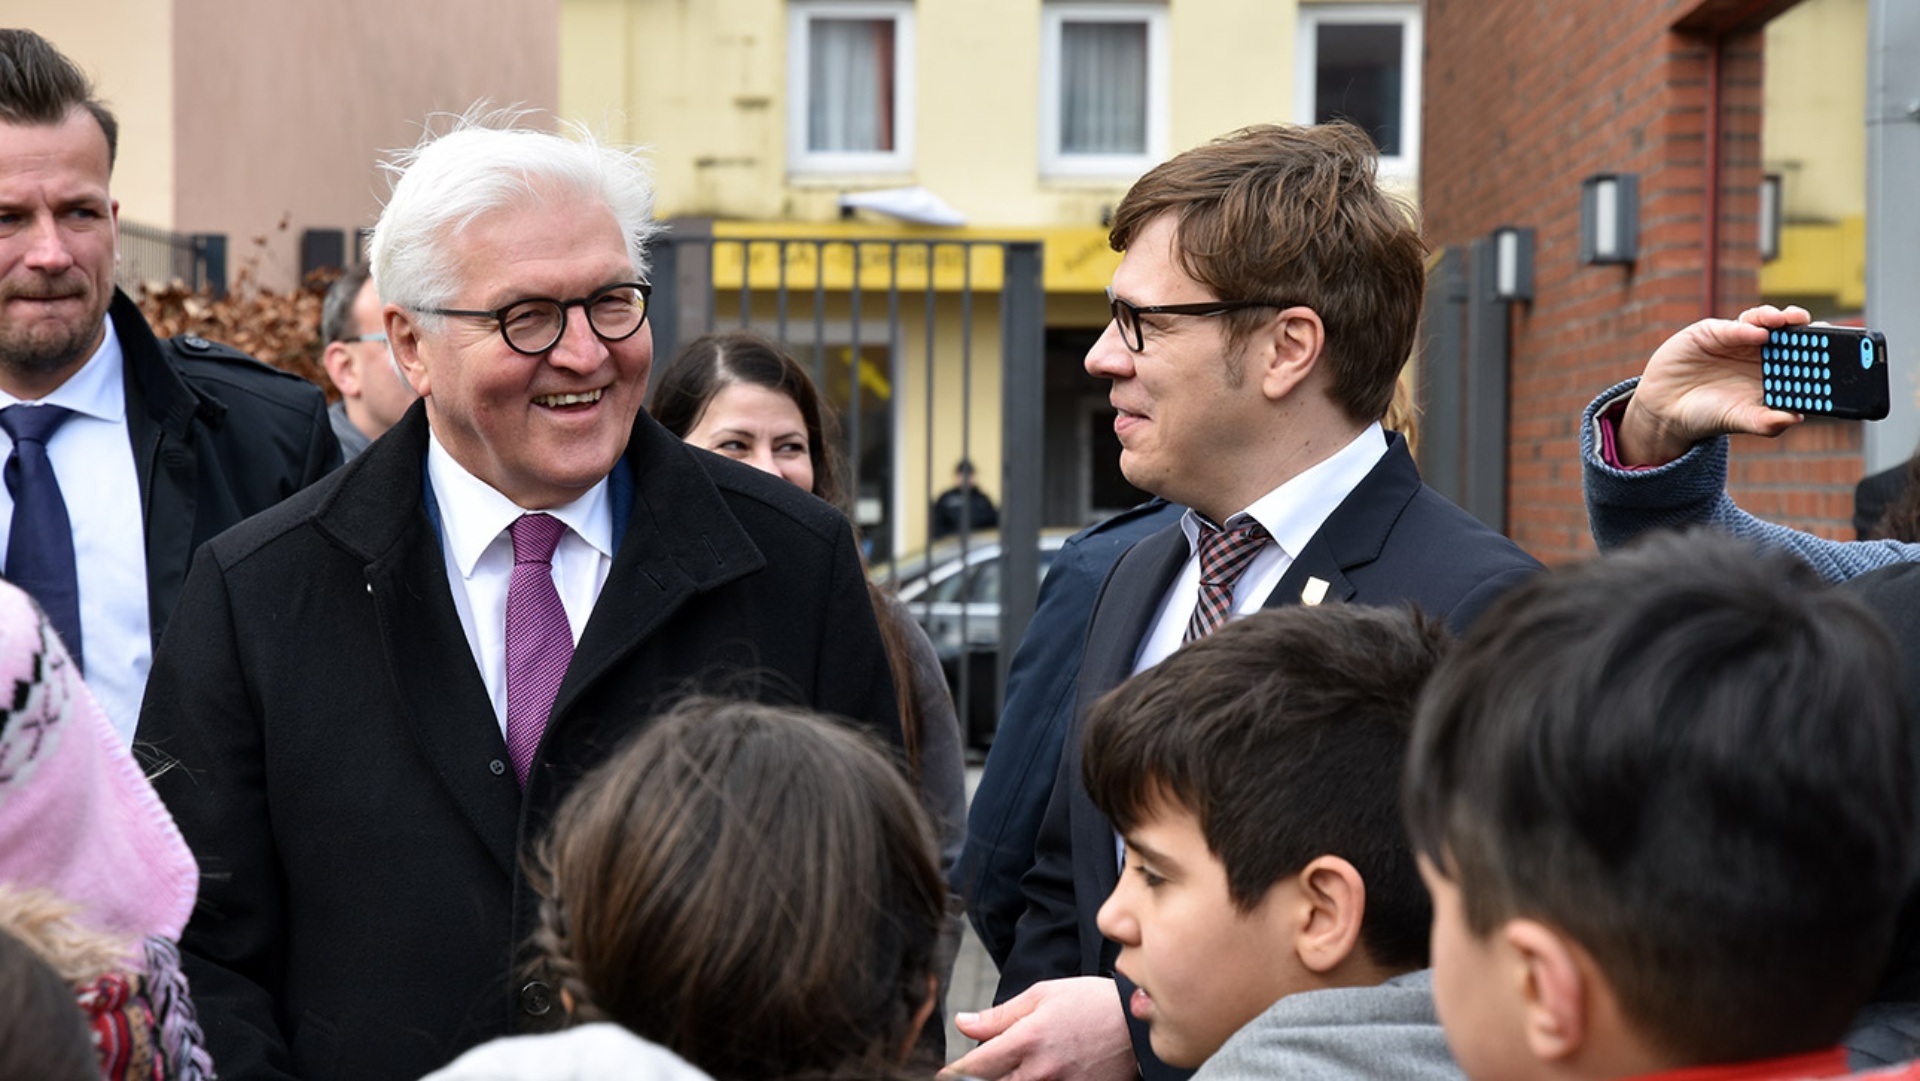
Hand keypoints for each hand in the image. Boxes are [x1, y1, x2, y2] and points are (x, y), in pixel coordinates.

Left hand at [941, 977, 1135, 1080]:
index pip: (975, 1066)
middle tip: (977, 1072)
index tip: (945, 1074)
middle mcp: (1040, 1070)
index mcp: (1027, 1039)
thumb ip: (998, 1016)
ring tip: (1012, 1070)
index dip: (954, 1073)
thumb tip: (962, 1023)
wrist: (1137, 1024)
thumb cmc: (1088, 1002)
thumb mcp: (1041, 996)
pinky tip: (1032, 1075)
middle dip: (979, 1080)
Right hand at [1616, 304, 1812, 466]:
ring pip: (1765, 322)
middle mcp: (1759, 353)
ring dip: (1780, 318)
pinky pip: (1734, 326)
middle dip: (1805, 328)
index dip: (1820, 351)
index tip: (1838, 351)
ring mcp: (1737, 340)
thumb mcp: (1738, 420)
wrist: (1664, 410)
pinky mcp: (1713, 331)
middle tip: (1820, 328)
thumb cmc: (1706, 415)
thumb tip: (1796, 418)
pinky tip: (1758, 333)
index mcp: (1773, 374)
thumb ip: (1765, 421)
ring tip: (1790, 321)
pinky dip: (1748, 327)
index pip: (1803, 357)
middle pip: (1789, 334)